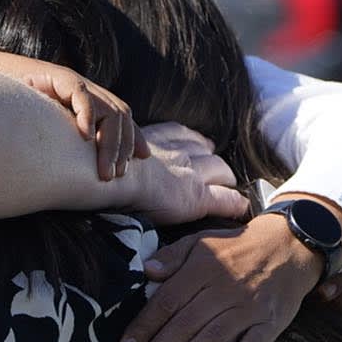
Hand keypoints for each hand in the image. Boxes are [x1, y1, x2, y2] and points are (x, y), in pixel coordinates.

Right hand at [0, 49, 146, 179]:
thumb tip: (76, 168)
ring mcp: (73, 82)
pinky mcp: (59, 77)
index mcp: (86, 100)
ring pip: (109, 109)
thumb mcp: (45, 128)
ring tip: (105, 170)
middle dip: (124, 147)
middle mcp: (85, 89)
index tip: (142, 159)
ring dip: (111, 143)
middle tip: (116, 175)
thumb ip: (65, 141)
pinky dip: (87, 116)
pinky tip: (84, 136)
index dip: (134, 136)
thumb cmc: (10, 109)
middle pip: (121, 114)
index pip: (121, 116)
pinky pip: (82, 95)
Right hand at [106, 122, 249, 223]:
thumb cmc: (99, 164)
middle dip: (211, 156)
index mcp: (155, 138)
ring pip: (221, 170)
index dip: (192, 140)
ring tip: (228, 186)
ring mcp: (190, 173)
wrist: (109, 174)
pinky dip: (236, 203)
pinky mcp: (196, 197)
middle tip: (215, 166)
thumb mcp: (108, 146)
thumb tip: (100, 150)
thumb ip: (115, 148)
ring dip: (226, 177)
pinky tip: (242, 207)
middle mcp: (177, 151)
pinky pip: (225, 200)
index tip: (197, 144)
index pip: (181, 134)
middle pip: (204, 148)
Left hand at [118, 211, 322, 341]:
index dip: (146, 325)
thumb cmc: (236, 247)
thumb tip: (147, 271)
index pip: (168, 300)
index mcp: (202, 267)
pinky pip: (258, 341)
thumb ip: (173, 255)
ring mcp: (250, 305)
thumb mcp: (201, 241)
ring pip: (216, 335)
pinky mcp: (273, 319)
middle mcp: (224, 287)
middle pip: (187, 322)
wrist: (289, 244)